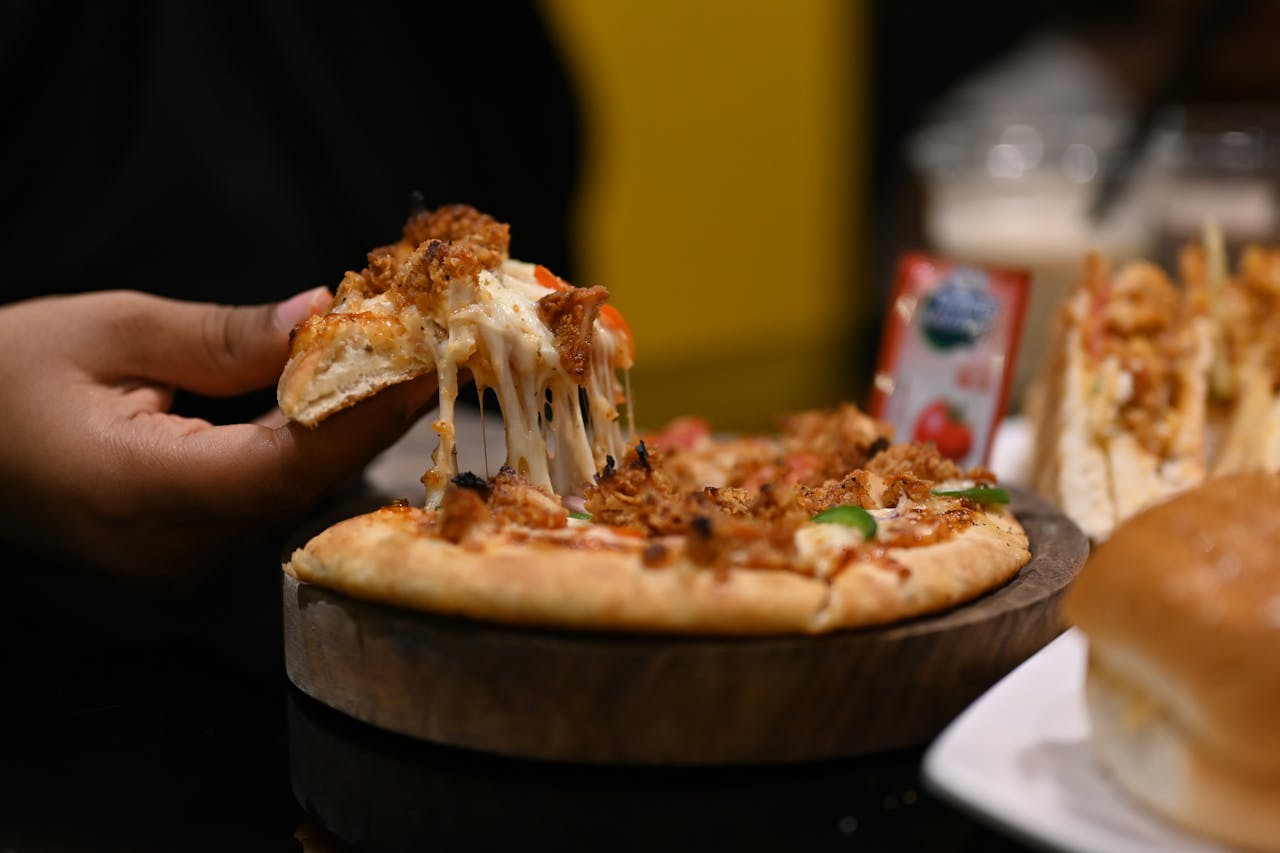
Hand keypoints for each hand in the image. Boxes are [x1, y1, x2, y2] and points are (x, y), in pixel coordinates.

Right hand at [0, 289, 437, 586]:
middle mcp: (171, 546)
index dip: (365, 416)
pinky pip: (264, 501)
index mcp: (143, 492)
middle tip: (428, 350)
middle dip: (370, 416)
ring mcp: (177, 560)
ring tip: (397, 365)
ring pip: (291, 497)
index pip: (287, 464)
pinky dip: (305, 450)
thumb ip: (223, 337)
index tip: (426, 364)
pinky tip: (336, 401)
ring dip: (344, 432)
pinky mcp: (181, 553)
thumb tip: (322, 317)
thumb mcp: (109, 330)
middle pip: (302, 484)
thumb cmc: (0, 375)